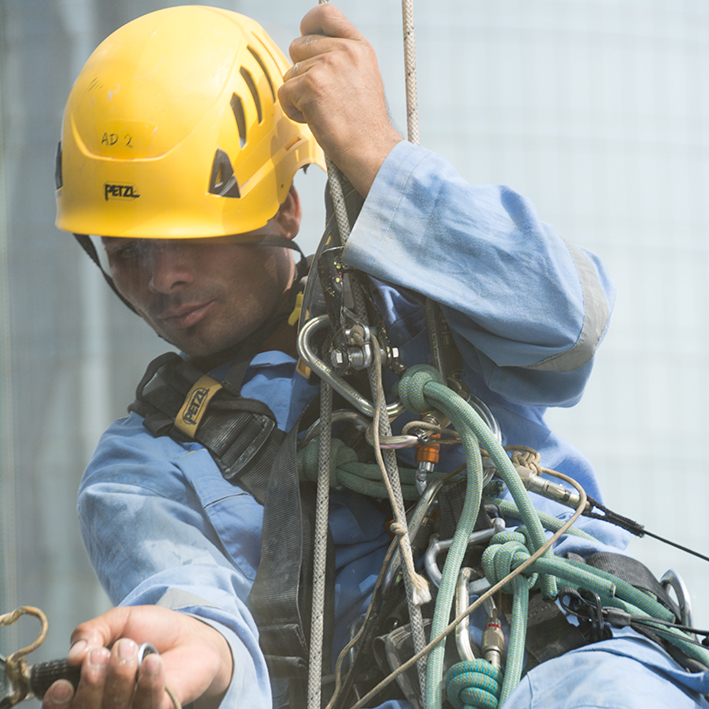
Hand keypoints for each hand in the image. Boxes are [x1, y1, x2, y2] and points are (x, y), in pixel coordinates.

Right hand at [41, 606, 232, 708]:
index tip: (63, 684)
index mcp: (90, 687)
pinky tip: (152, 660)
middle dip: (91, 683)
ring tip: (128, 646)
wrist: (192, 632)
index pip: (62, 707)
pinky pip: (148, 706)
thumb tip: (74, 655)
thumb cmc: (152, 630)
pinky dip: (148, 682)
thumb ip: (91, 632)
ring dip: (118, 678)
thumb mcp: (118, 621)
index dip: (57, 703)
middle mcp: (108, 705)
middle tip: (103, 653)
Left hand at [279, 4, 401, 195]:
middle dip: (301, 72)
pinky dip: (293, 109)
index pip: (326, 13)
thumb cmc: (365, 124)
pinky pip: (285, 91)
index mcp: (359, 47)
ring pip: (290, 72)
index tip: (305, 40)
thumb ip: (341, 59)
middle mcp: (343, 51)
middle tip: (320, 95)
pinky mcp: (311, 86)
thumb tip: (308, 53)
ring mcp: (327, 66)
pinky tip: (313, 119)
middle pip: (298, 46)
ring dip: (298, 95)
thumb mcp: (364, 78)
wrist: (371, 149)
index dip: (308, 24)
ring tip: (321, 111)